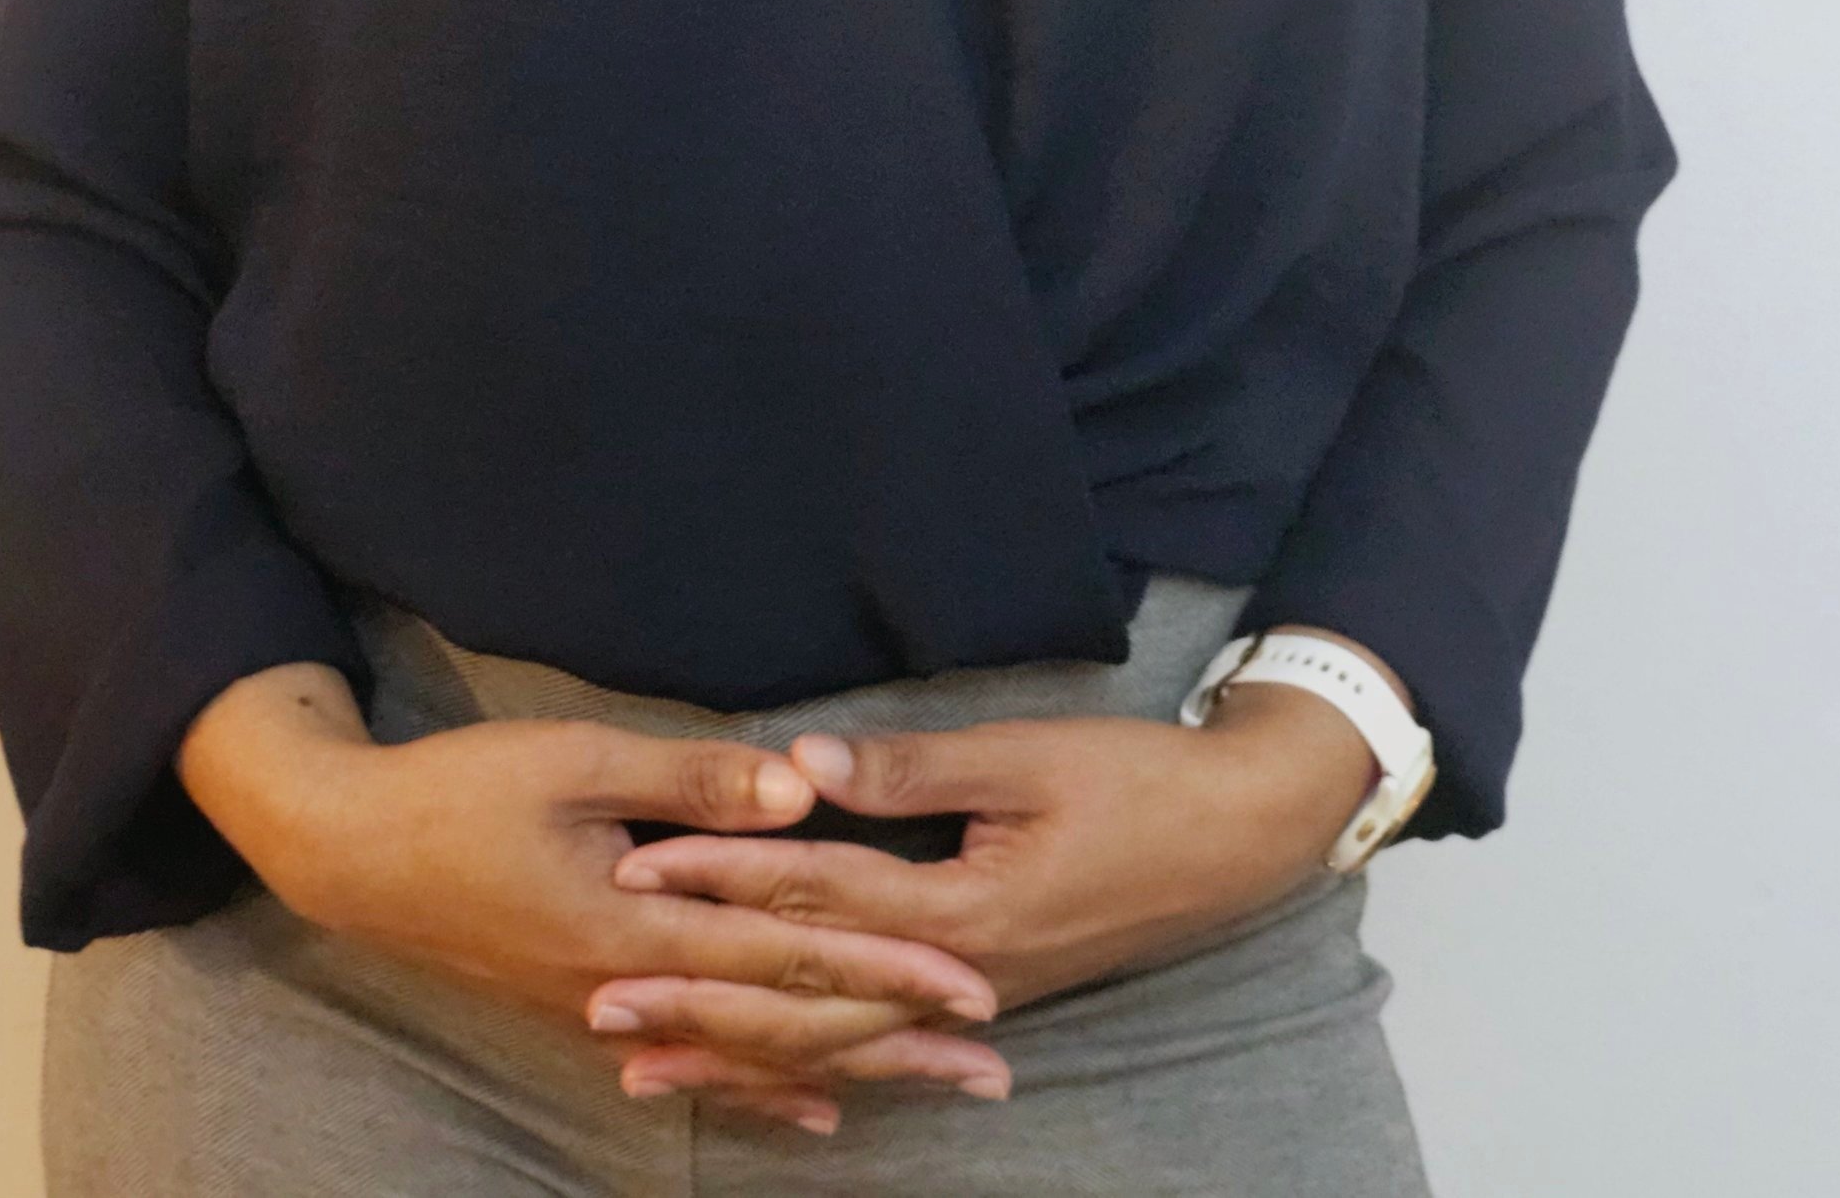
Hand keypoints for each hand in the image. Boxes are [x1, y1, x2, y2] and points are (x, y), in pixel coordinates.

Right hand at [176, 663, 1007, 1136]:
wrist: (353, 851)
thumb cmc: (461, 790)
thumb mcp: (573, 759)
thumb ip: (687, 783)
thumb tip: (797, 793)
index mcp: (636, 928)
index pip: (788, 960)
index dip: (884, 974)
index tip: (969, 987)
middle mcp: (632, 992)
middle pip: (786, 1026)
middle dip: (893, 1039)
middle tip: (988, 1056)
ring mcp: (609, 1012)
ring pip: (749, 1056)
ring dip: (847, 1068)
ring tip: (932, 1086)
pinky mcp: (588, 1009)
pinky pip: (697, 1064)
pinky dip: (762, 1087)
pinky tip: (815, 1108)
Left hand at [591, 688, 1380, 1105]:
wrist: (1240, 835)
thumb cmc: (1137, 781)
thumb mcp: (1025, 757)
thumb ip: (910, 769)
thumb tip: (802, 764)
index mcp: (960, 913)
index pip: (810, 898)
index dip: (717, 880)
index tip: (631, 870)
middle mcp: (958, 976)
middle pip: (805, 998)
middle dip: (698, 1001)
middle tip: (599, 1005)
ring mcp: (976, 996)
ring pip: (836, 1040)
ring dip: (739, 1051)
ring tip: (649, 1066)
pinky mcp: (988, 992)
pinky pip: (880, 1043)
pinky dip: (813, 1062)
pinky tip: (769, 1083)